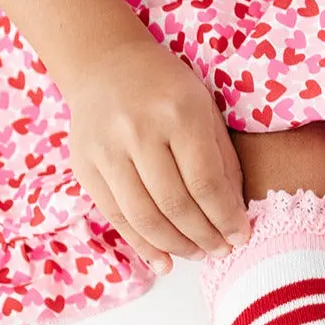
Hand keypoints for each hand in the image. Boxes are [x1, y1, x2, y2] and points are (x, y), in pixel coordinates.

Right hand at [66, 38, 249, 274]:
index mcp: (178, 114)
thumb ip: (223, 164)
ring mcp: (105, 149)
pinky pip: (116, 217)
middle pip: (176, 205)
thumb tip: (235, 218)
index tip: (241, 236)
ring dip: (176, 246)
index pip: (206, 183)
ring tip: (198, 255)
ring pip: (144, 217)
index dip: (226, 218)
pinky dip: (142, 245)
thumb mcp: (207, 114)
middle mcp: (138, 131)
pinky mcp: (84, 166)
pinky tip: (164, 261)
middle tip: (221, 251)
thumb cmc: (168, 91)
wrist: (105, 62)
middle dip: (204, 237)